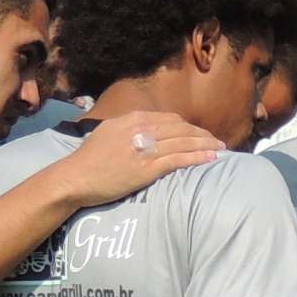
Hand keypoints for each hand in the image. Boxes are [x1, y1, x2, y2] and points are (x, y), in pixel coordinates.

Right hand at [59, 111, 220, 206]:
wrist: (76, 177)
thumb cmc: (89, 159)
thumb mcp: (109, 132)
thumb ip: (129, 128)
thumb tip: (145, 130)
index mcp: (132, 119)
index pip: (169, 119)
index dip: (188, 126)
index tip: (199, 133)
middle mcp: (140, 130)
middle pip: (181, 128)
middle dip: (201, 134)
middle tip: (217, 140)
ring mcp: (144, 149)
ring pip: (183, 142)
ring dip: (205, 144)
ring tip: (221, 148)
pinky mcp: (146, 168)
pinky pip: (178, 159)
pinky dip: (197, 157)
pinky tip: (210, 158)